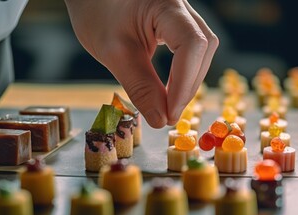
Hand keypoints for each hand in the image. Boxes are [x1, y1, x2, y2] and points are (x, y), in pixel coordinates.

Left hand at [65, 0, 218, 127]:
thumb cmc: (96, 12)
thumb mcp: (114, 52)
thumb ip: (140, 86)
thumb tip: (161, 120)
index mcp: (167, 4)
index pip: (191, 45)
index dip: (184, 83)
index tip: (170, 114)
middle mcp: (182, 5)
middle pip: (201, 49)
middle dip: (187, 86)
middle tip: (168, 115)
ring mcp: (183, 13)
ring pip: (201, 51)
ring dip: (187, 82)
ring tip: (168, 105)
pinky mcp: (179, 22)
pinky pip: (192, 49)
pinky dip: (183, 73)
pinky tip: (169, 89)